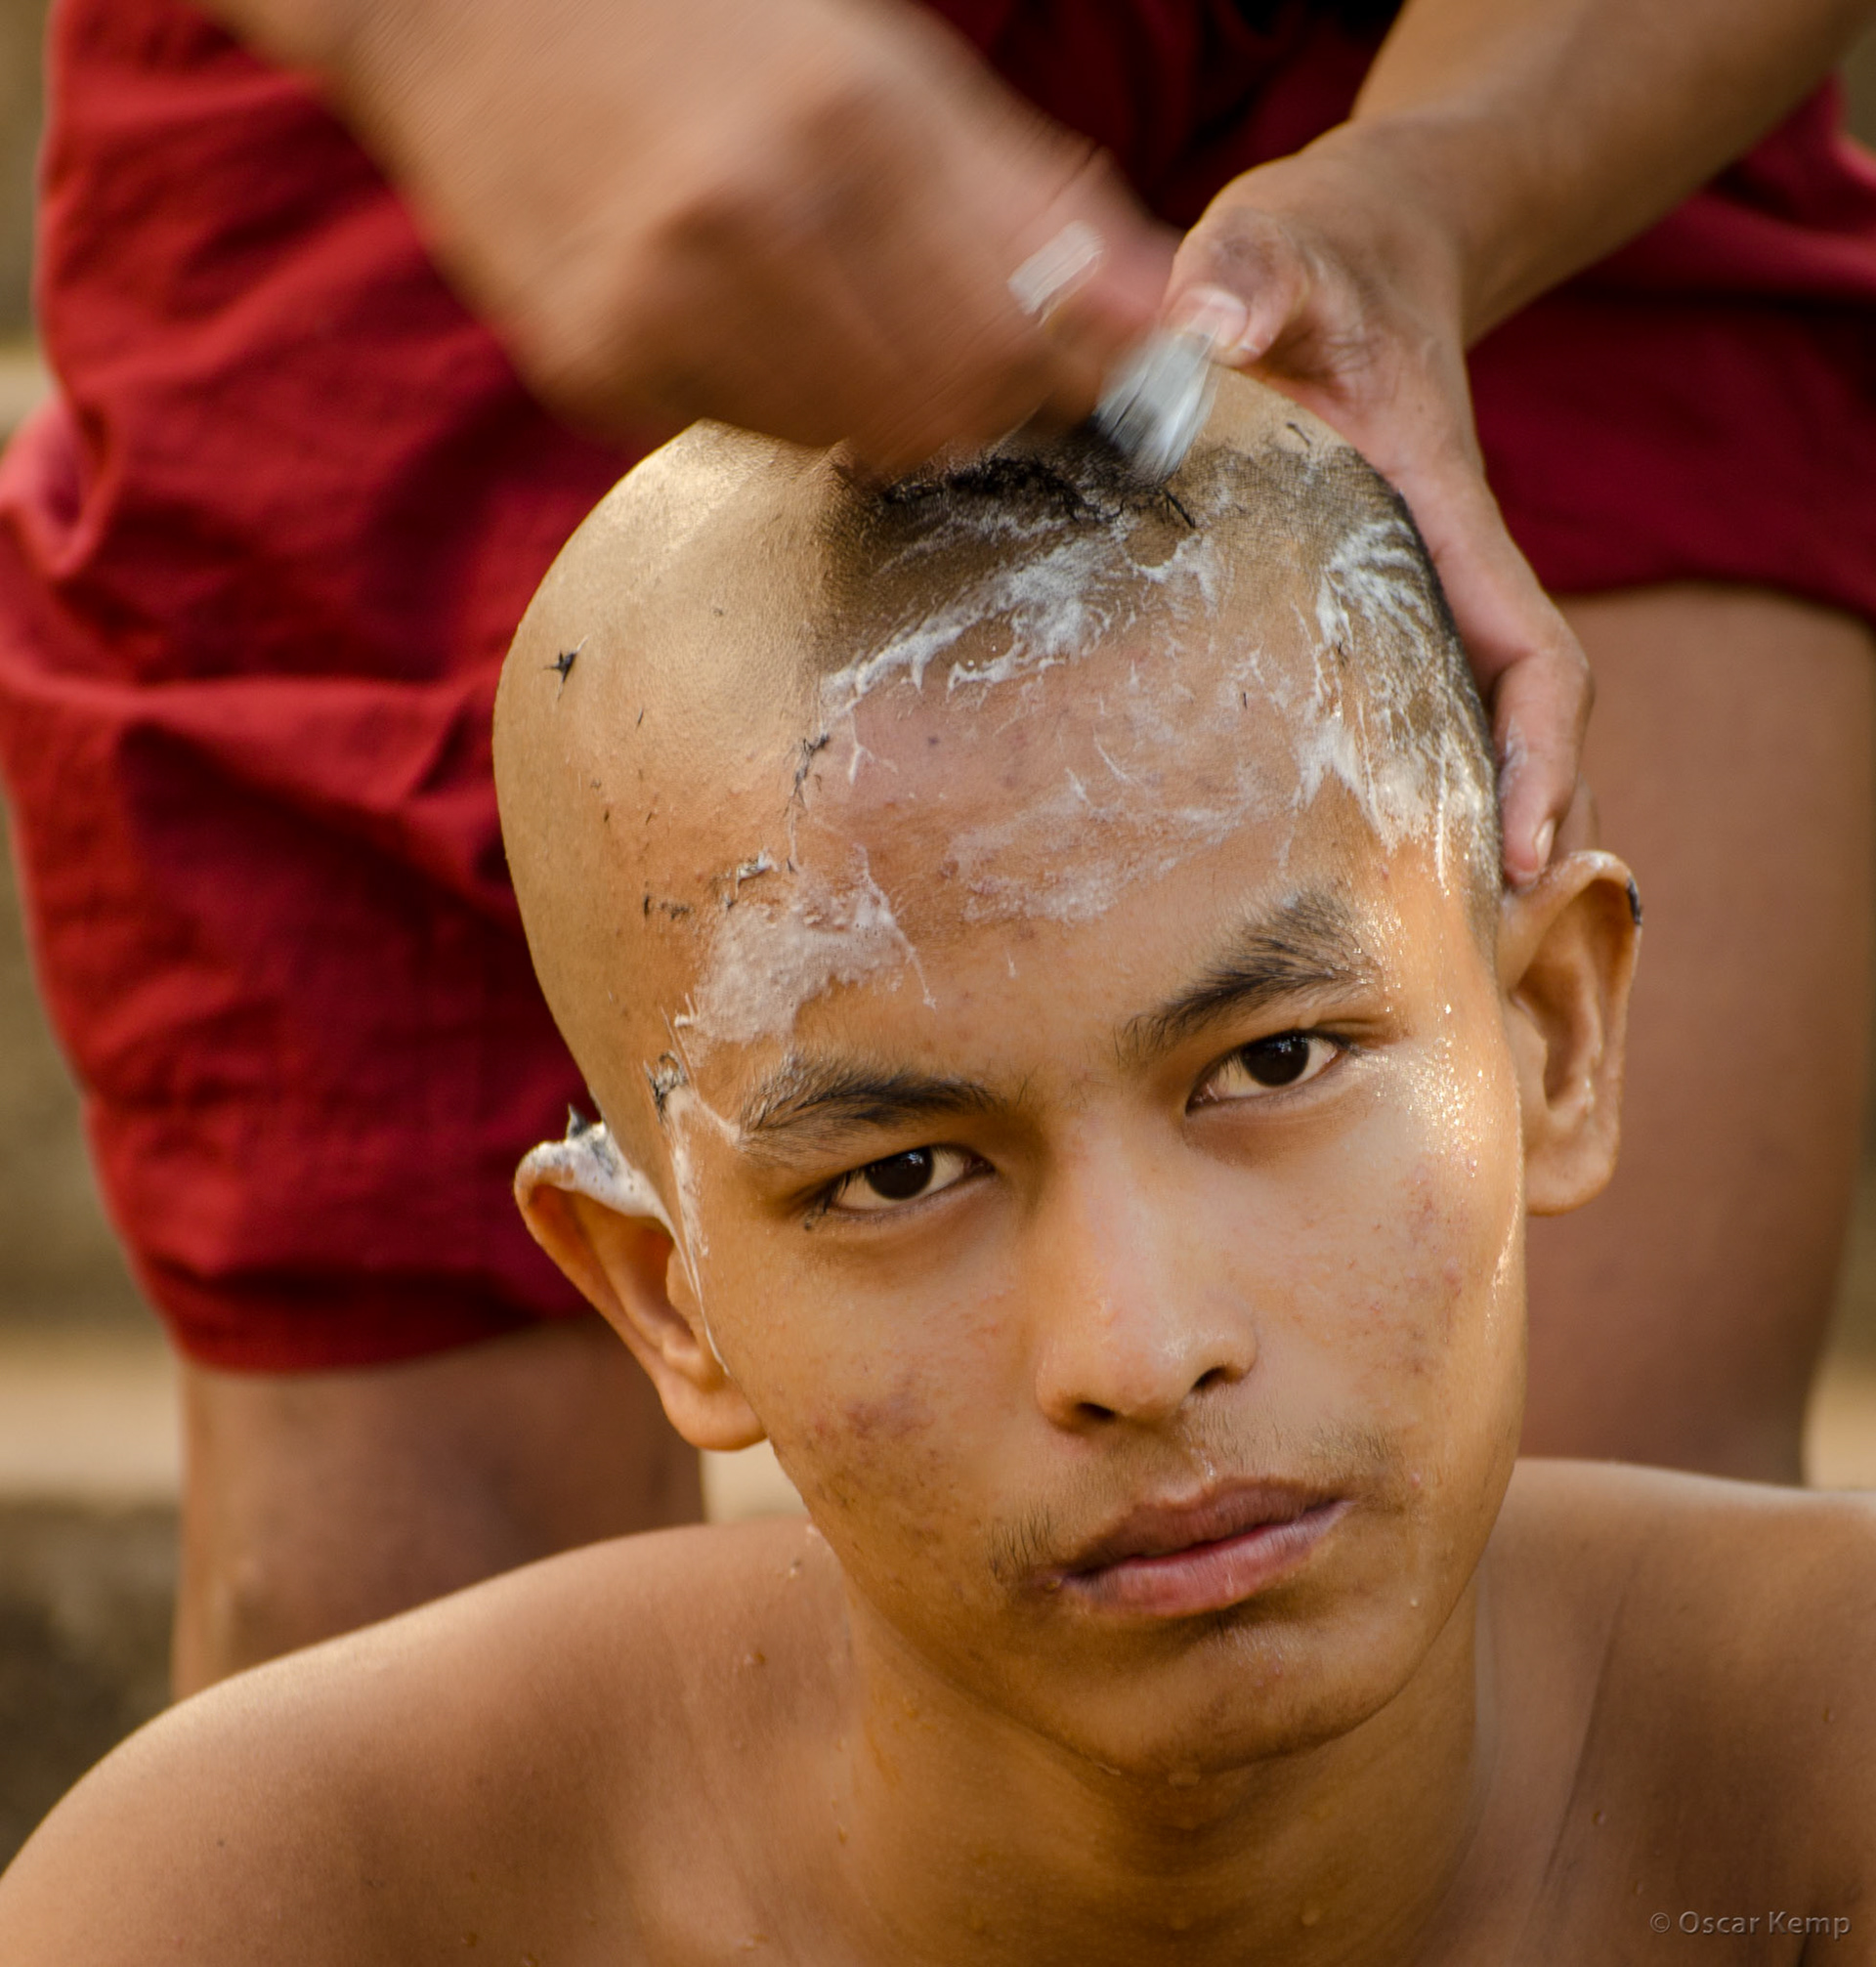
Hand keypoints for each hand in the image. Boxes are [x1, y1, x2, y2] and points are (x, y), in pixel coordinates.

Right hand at [283, 0, 1169, 472]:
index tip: (1072, 372)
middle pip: (942, 415)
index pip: (1023, 340)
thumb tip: (1158, 316)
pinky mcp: (592, 368)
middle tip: (941, 336)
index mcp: (858, 120)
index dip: (1064, 373)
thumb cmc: (701, 19)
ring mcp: (664, 303)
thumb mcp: (885, 66)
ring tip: (807, 291)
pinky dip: (755, 391)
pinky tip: (714, 301)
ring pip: (844, 439)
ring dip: (860, 393)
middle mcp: (759, 219)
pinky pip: (736, 434)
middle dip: (968, 395)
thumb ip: (1031, 200)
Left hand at [1165, 141, 1590, 884]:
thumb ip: (1249, 276)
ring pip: (1464, 727)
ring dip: (1466, 822)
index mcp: (1442, 517)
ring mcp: (1408, 595)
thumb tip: (1205, 323)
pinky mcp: (1366, 604)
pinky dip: (1407, 780)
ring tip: (1419, 940)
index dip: (1541, 753)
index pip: (1530, 652)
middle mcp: (1440, 572)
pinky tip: (1342, 852)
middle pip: (1512, 725)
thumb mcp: (1279, 248)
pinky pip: (1406, 705)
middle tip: (1471, 950)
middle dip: (1516, 831)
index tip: (1531, 845)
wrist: (1352, 252)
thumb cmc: (1320, 261)